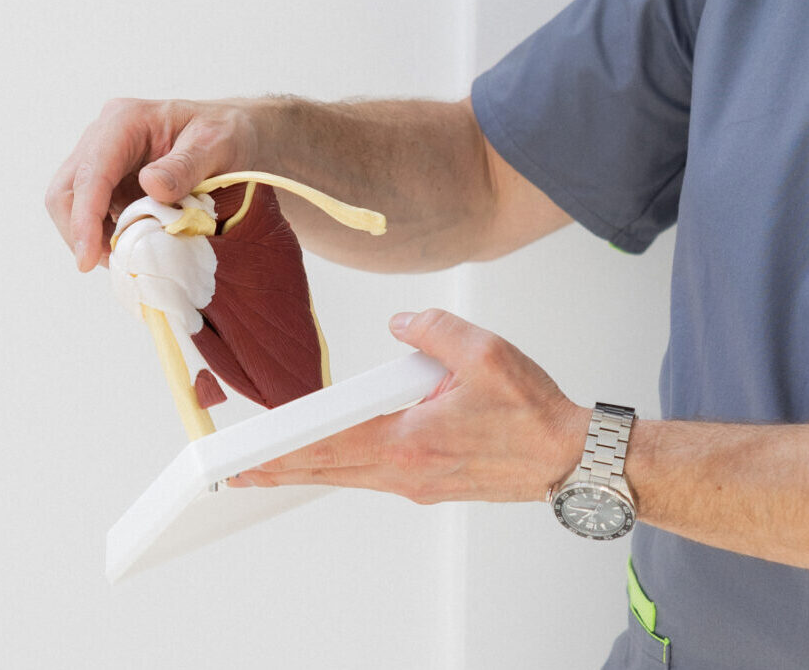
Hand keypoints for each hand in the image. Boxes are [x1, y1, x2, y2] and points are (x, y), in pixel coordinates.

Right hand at [46, 95, 261, 272]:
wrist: (239, 132)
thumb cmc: (229, 132)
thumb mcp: (217, 145)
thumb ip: (186, 165)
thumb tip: (150, 185)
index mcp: (126, 120)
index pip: (91, 172)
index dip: (85, 218)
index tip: (88, 258)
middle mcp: (105, 136)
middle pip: (66, 190)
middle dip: (79, 232)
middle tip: (110, 263)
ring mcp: (105, 159)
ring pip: (73, 204)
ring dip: (91, 236)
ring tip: (124, 258)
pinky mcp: (111, 180)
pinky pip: (93, 212)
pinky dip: (104, 234)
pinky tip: (130, 247)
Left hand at [229, 309, 587, 503]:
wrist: (568, 458)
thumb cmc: (533, 412)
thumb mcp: (485, 352)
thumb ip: (433, 331)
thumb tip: (401, 324)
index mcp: (411, 440)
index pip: (332, 446)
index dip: (286, 453)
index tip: (249, 460)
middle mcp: (409, 471)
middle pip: (332, 471)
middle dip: (283, 471)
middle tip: (240, 474)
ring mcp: (420, 484)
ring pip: (353, 478)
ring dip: (314, 471)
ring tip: (278, 467)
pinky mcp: (434, 485)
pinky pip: (378, 478)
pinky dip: (348, 469)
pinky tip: (341, 460)